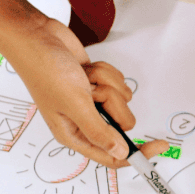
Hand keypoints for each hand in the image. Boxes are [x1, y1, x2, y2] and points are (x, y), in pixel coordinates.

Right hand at [4, 19, 167, 166]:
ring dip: (107, 84)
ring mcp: (91, 101)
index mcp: (73, 134)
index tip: (158, 146)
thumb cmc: (44, 70)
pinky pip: (118, 83)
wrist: (36, 36)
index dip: (137, 154)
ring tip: (84, 78)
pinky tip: (86, 69)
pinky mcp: (97, 84)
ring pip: (122, 100)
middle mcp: (83, 120)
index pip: (111, 155)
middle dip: (113, 105)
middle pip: (122, 124)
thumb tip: (119, 153)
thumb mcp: (75, 104)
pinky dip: (106, 73)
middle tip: (93, 93)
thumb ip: (99, 131)